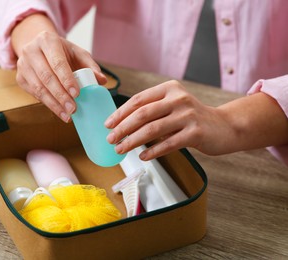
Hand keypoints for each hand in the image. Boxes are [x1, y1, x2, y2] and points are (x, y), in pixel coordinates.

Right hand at [15, 31, 106, 122]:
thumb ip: (90, 65)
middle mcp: (31, 51)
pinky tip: (59, 111)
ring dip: (54, 104)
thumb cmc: (61, 51)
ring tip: (67, 115)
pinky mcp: (20, 78)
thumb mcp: (76, 53)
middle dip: (61, 95)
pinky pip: (34, 94)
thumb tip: (102, 80)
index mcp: (47, 40)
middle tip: (73, 109)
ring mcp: (23, 65)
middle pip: (46, 77)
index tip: (77, 94)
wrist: (38, 48)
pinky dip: (47, 104)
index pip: (57, 62)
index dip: (67, 79)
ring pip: (38, 88)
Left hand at [105, 80, 236, 159]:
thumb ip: (153, 110)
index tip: (108, 124)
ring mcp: (188, 115)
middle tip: (110, 139)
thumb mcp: (173, 105)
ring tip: (121, 149)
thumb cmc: (192, 117)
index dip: (120, 113)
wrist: (225, 126)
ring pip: (152, 129)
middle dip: (122, 128)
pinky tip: (143, 157)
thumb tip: (122, 124)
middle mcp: (178, 99)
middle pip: (142, 114)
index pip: (138, 100)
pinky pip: (168, 144)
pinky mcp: (195, 133)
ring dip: (133, 141)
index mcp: (169, 89)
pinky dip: (153, 151)